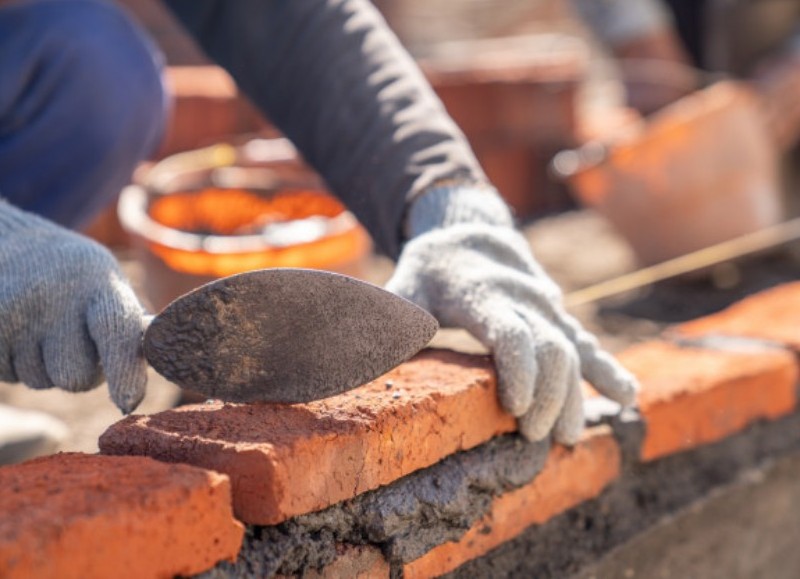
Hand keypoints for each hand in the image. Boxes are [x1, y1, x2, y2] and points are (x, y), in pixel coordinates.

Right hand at [0, 202, 147, 412]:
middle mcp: (57, 297)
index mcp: (100, 285)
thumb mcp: (108, 287)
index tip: (127, 402)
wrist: (12, 245)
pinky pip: (9, 376)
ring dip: (46, 368)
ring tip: (44, 330)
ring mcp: (16, 313)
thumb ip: (130, 328)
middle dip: (80, 374)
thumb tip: (158, 363)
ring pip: (42, 382)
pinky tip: (19, 333)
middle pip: (76, 378)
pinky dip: (16, 365)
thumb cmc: (78, 279)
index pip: (117, 333)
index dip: (124, 372)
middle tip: (75, 344)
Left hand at [386, 186, 637, 443]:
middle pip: (551, 348)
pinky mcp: (558, 315)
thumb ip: (384, 321)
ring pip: (574, 351)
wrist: (470, 228)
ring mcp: (546, 306)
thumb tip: (351, 355)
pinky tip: (627, 397)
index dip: (519, 370)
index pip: (512, 332)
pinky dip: (607, 369)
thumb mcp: (403, 287)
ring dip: (575, 395)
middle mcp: (524, 298)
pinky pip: (588, 343)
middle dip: (547, 394)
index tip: (515, 408)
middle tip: (531, 437)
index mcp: (484, 293)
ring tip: (568, 437)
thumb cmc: (431, 267)